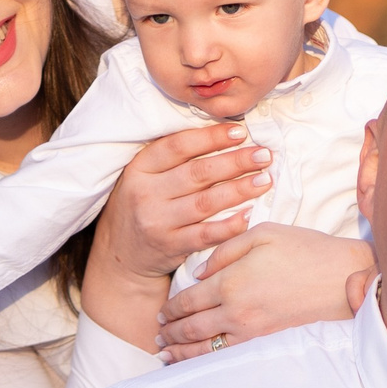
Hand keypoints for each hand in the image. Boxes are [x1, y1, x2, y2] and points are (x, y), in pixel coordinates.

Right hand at [99, 123, 275, 279]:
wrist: (122, 255)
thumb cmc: (144, 205)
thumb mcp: (146, 176)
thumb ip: (175, 158)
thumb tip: (225, 135)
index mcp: (140, 168)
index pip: (179, 146)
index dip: (212, 137)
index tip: (241, 132)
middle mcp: (146, 193)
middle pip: (198, 173)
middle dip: (235, 162)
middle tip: (264, 155)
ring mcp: (157, 222)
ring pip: (205, 202)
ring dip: (239, 190)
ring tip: (264, 180)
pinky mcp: (170, 246)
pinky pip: (205, 235)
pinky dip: (229, 225)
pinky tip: (249, 215)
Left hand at [158, 226, 375, 361]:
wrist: (342, 278)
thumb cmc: (305, 249)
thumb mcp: (263, 233)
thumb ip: (225, 250)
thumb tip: (200, 271)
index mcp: (230, 282)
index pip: (188, 300)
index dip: (170, 309)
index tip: (160, 312)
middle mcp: (235, 310)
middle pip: (191, 328)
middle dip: (170, 333)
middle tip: (158, 334)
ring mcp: (250, 330)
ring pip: (205, 347)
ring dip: (182, 352)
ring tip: (168, 353)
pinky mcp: (265, 340)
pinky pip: (227, 355)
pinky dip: (206, 360)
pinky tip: (197, 362)